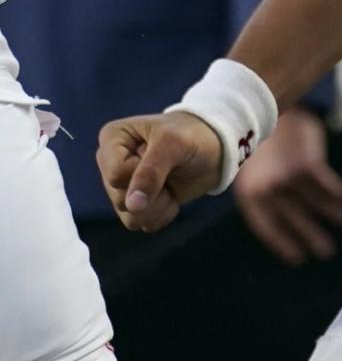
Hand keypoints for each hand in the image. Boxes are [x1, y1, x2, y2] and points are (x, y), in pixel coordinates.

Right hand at [97, 111, 222, 232]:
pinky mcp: (133, 205)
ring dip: (159, 205)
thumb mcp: (173, 144)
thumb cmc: (190, 136)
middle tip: (170, 170)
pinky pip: (141, 224)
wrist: (212, 149)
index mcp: (112, 137)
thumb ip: (151, 171)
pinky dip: (163, 213)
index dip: (142, 173)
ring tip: (170, 183)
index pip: (115, 174)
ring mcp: (120, 187)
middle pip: (121, 198)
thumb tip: (132, 206)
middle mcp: (109, 163)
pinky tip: (171, 194)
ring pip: (130, 217)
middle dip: (153, 191)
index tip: (160, 154)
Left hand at [235, 106, 341, 263]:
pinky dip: (338, 193)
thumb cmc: (259, 142)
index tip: (298, 258)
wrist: (263, 104)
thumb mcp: (249, 168)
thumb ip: (260, 194)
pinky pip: (327, 184)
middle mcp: (268, 189)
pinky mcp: (307, 163)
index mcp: (249, 194)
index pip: (267, 228)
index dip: (283, 244)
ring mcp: (288, 176)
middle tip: (327, 253)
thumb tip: (277, 222)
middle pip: (294, 220)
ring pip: (315, 204)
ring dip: (333, 216)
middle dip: (311, 236)